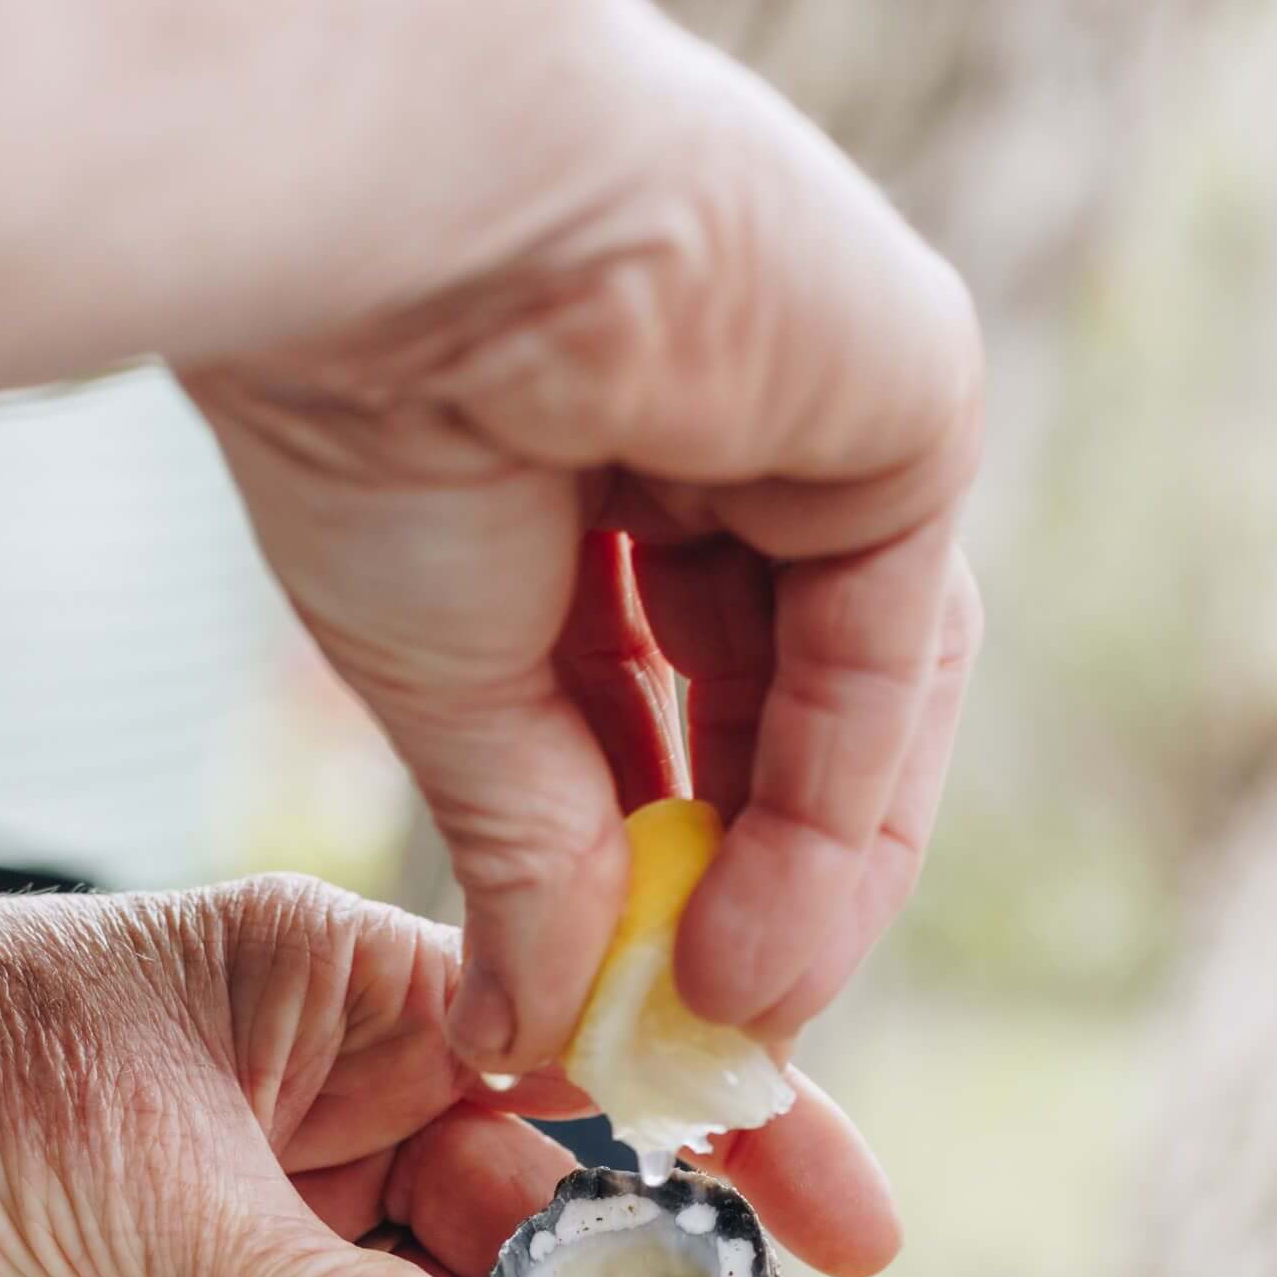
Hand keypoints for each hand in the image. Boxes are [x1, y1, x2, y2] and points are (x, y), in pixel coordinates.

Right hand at [189, 0, 982, 1090]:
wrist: (391, 228)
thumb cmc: (366, 415)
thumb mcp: (450, 695)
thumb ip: (531, 862)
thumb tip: (526, 1038)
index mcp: (601, 469)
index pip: (680, 711)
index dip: (667, 880)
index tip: (640, 1021)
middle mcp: (728, 435)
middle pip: (785, 716)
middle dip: (749, 900)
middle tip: (704, 1048)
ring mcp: (828, 409)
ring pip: (855, 696)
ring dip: (803, 883)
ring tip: (730, 1015)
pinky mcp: (910, 395)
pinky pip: (889, 638)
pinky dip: (839, 806)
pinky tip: (766, 939)